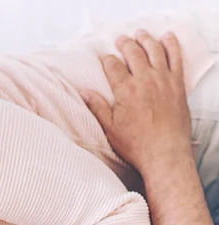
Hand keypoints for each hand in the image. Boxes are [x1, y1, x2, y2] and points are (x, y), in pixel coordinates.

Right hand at [81, 31, 192, 176]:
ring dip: (146, 39)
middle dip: (125, 44)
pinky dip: (171, 45)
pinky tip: (167, 38)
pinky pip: (176, 57)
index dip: (107, 60)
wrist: (164, 152)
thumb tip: (84, 92)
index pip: (113, 66)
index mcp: (125, 91)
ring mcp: (163, 79)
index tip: (104, 58)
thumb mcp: (110, 128)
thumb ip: (98, 107)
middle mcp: (144, 80)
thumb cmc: (136, 144)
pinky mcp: (177, 84)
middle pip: (133, 53)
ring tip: (140, 34)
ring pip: (154, 50)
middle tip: (120, 40)